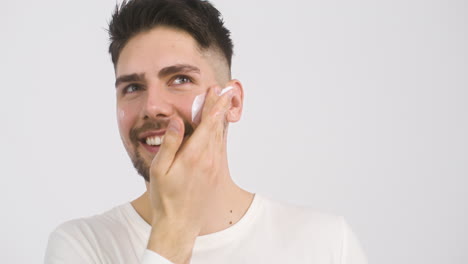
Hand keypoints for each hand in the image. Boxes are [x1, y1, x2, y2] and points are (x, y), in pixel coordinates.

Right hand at [146, 86, 233, 262]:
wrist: (180, 223)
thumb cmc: (165, 197)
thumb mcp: (159, 170)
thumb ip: (170, 143)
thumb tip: (177, 120)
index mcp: (194, 155)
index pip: (207, 123)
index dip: (213, 105)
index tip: (217, 91)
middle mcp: (209, 159)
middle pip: (217, 126)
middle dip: (220, 107)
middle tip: (225, 91)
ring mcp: (214, 166)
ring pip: (220, 136)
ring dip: (221, 119)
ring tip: (224, 104)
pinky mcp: (216, 173)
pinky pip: (220, 147)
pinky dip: (220, 133)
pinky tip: (219, 128)